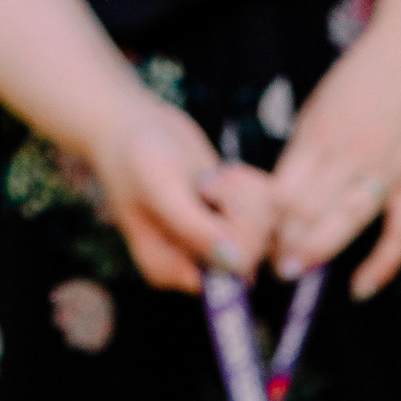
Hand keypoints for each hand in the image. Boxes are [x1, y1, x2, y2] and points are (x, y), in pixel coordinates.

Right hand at [81, 80, 273, 290]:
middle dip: (239, 210)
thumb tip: (237, 265)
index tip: (209, 196)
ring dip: (245, 195)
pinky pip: (268, 210)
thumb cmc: (135, 156)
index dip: (233, 235)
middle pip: (253, 251)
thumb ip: (193, 229)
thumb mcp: (160, 189)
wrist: (132, 126)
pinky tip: (225, 173)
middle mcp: (197, 264)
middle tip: (208, 183)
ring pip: (265, 230)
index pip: (229, 274)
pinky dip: (252, 185)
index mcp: (172, 270)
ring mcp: (218, 243)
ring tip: (211, 178)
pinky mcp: (233, 218)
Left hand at [265, 14, 400, 295]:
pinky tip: (359, 289)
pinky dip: (380, 266)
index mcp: (320, 130)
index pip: (281, 189)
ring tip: (296, 272)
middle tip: (271, 262)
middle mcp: (348, 152)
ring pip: (343, 223)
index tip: (255, 236)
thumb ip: (308, 145)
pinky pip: (399, 234)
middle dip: (282, 241)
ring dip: (315, 251)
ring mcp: (386, 169)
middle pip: (304, 210)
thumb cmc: (370, 71)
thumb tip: (286, 189)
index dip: (264, 220)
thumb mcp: (324, 101)